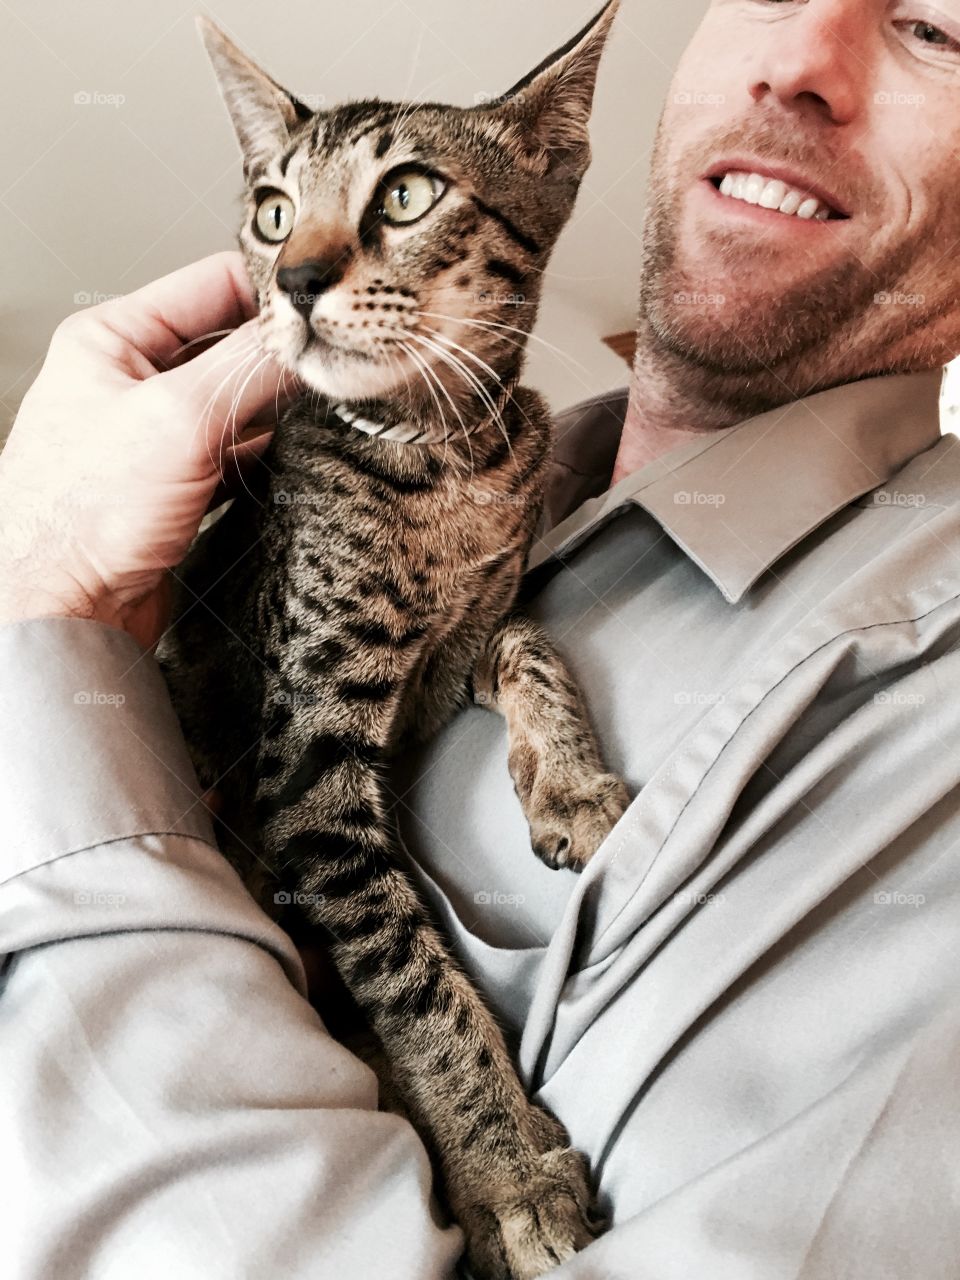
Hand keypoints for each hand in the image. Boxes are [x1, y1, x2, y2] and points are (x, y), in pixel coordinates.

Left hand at [0, 251, 294, 648]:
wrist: (63, 612)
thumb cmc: (78, 518)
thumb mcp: (176, 421)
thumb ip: (246, 370)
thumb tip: (303, 338)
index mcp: (111, 340)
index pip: (211, 285)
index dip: (272, 295)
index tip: (325, 311)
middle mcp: (130, 382)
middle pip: (229, 345)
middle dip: (280, 357)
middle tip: (333, 365)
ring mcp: (152, 436)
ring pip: (236, 403)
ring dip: (277, 409)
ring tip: (321, 412)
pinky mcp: (173, 486)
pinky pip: (233, 454)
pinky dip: (265, 455)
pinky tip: (293, 459)